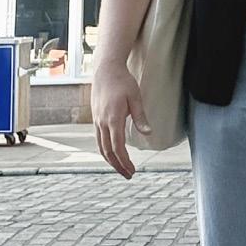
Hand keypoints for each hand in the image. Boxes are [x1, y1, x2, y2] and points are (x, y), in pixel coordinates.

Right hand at [91, 60, 150, 179]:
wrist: (106, 69)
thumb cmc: (123, 82)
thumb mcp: (136, 98)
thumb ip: (141, 117)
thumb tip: (149, 134)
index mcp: (113, 119)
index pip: (118, 147)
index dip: (124, 161)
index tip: (132, 170)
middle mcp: (102, 122)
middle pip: (108, 151)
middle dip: (118, 165)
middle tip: (129, 175)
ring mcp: (97, 120)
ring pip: (101, 146)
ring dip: (110, 160)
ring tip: (121, 169)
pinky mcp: (96, 118)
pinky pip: (99, 139)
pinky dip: (105, 150)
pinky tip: (112, 154)